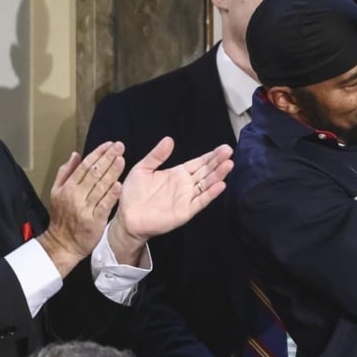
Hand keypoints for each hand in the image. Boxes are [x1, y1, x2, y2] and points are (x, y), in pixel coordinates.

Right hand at [40, 142, 125, 276]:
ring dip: (112, 172)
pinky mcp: (94, 221)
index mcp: (67, 187)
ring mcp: (85, 208)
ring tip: (122, 159)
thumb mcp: (57, 192)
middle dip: (107, 158)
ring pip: (100, 187)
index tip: (109, 144)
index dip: (97, 154)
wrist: (63, 243)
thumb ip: (66, 172)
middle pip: (93, 173)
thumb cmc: (62, 217)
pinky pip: (104, 205)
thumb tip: (75, 155)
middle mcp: (75, 195)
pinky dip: (111, 195)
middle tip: (119, 146)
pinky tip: (119, 184)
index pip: (84, 166)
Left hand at [109, 138, 233, 264]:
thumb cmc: (133, 193)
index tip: (223, 148)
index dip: (211, 155)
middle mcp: (186, 185)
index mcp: (177, 173)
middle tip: (229, 151)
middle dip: (218, 161)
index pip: (199, 162)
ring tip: (228, 164)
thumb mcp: (142, 168)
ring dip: (218, 175)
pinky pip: (201, 201)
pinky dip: (211, 194)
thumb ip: (157, 155)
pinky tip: (220, 185)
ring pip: (207, 184)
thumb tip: (169, 139)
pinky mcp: (185, 211)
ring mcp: (187, 198)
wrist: (127, 216)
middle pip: (207, 171)